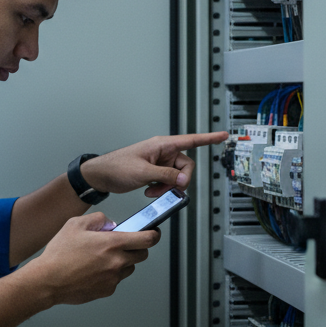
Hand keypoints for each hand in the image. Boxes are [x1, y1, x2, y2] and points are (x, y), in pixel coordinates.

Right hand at [21, 212, 159, 305]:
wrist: (48, 280)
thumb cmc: (59, 254)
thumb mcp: (75, 224)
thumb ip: (98, 220)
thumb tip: (110, 224)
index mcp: (112, 244)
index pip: (147, 239)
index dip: (154, 234)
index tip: (153, 232)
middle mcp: (116, 262)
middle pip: (142, 255)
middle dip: (137, 247)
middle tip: (124, 243)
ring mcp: (113, 278)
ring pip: (129, 268)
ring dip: (123, 261)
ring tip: (103, 258)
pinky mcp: (107, 290)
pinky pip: (116, 280)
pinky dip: (110, 274)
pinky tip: (94, 270)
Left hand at [79, 132, 229, 197]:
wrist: (102, 175)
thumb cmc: (116, 166)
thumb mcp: (143, 172)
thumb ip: (166, 176)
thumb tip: (182, 181)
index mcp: (161, 145)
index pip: (191, 140)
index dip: (209, 138)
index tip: (223, 135)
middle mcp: (162, 152)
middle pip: (185, 166)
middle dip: (179, 180)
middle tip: (170, 189)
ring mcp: (159, 163)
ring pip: (177, 177)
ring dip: (168, 187)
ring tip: (153, 191)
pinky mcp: (154, 173)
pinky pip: (168, 182)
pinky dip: (162, 189)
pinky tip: (150, 191)